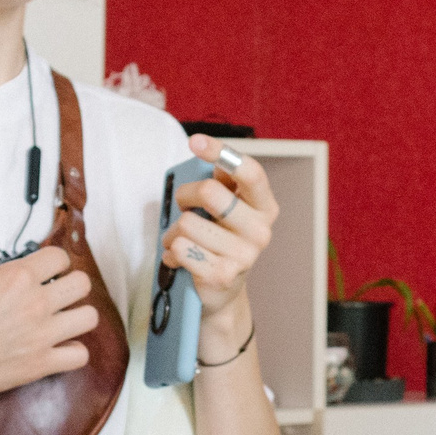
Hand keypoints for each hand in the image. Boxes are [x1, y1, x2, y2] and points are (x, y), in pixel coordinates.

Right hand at [0, 245, 99, 410]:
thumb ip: (7, 281)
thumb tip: (25, 281)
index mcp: (16, 277)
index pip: (60, 257)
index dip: (54, 264)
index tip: (47, 273)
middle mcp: (35, 303)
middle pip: (82, 283)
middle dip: (70, 287)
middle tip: (55, 296)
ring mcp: (41, 335)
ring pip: (89, 317)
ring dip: (76, 317)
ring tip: (60, 322)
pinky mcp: (40, 365)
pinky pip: (80, 355)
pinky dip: (71, 352)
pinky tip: (56, 349)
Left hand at [166, 137, 277, 327]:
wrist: (221, 292)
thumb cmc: (219, 240)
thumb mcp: (227, 209)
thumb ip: (222, 182)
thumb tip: (205, 149)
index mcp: (265, 207)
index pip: (249, 172)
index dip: (222, 152)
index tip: (195, 141)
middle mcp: (260, 231)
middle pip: (209, 192)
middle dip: (185, 196)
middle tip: (184, 208)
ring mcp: (244, 256)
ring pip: (187, 223)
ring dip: (172, 232)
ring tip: (181, 241)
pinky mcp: (221, 276)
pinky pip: (179, 249)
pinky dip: (170, 252)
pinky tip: (180, 259)